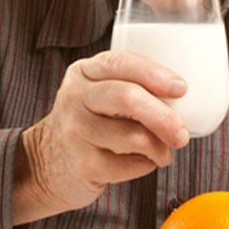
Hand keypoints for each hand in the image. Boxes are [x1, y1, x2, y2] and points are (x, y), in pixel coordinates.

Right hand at [12, 51, 189, 224]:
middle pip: (129, 98)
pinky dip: (146, 165)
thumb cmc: (87, 124)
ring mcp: (76, 132)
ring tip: (164, 152)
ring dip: (160, 147)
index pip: (121, 63)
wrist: (44, 165)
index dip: (154, 74)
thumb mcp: (96, 94)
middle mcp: (76, 98)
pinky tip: (144, 162)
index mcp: (84, 73)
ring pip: (134, 136)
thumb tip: (184, 96)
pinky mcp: (83, 165)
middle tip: (182, 132)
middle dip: (164, 116)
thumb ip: (129, 85)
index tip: (181, 88)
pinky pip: (130, 164)